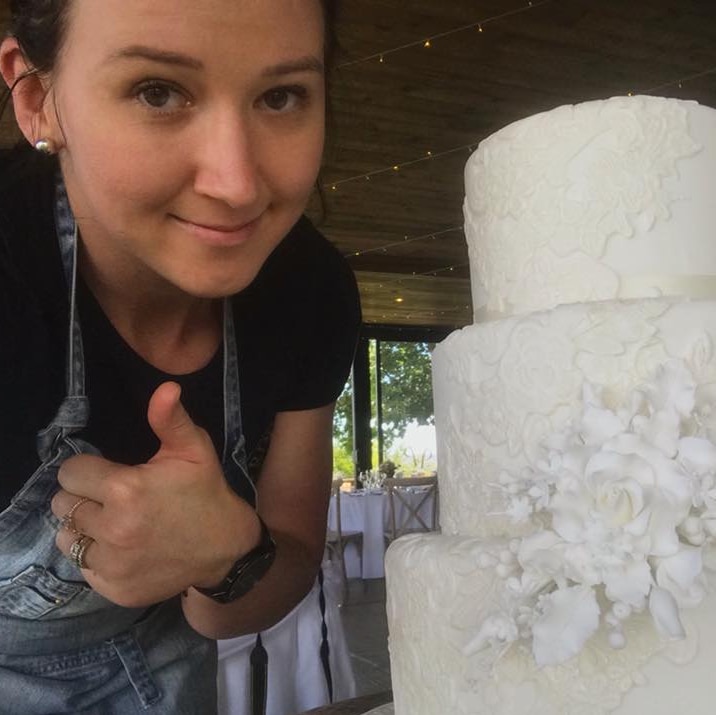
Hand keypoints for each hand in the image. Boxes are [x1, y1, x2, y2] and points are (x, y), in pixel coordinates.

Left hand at [52, 381, 258, 607]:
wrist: (226, 547)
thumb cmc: (206, 492)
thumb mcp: (193, 450)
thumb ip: (170, 419)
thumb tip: (166, 387)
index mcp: (126, 490)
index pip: (70, 473)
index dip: (88, 470)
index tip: (109, 474)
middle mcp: (113, 529)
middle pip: (64, 505)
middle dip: (84, 497)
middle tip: (114, 499)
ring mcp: (112, 564)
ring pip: (66, 539)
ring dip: (85, 529)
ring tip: (114, 524)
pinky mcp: (113, 589)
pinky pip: (83, 568)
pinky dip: (97, 557)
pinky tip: (124, 548)